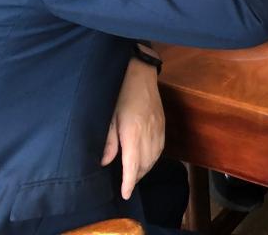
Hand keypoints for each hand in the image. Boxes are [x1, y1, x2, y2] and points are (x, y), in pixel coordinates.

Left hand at [101, 57, 164, 200]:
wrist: (140, 72)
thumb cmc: (120, 93)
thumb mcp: (108, 116)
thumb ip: (108, 141)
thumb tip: (105, 162)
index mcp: (133, 133)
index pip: (132, 165)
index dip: (128, 182)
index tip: (125, 194)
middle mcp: (148, 133)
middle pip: (145, 163)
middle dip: (136, 177)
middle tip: (126, 186)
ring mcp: (158, 127)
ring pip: (155, 157)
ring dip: (145, 169)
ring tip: (135, 175)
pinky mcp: (162, 122)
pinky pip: (160, 147)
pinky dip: (154, 158)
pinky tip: (147, 159)